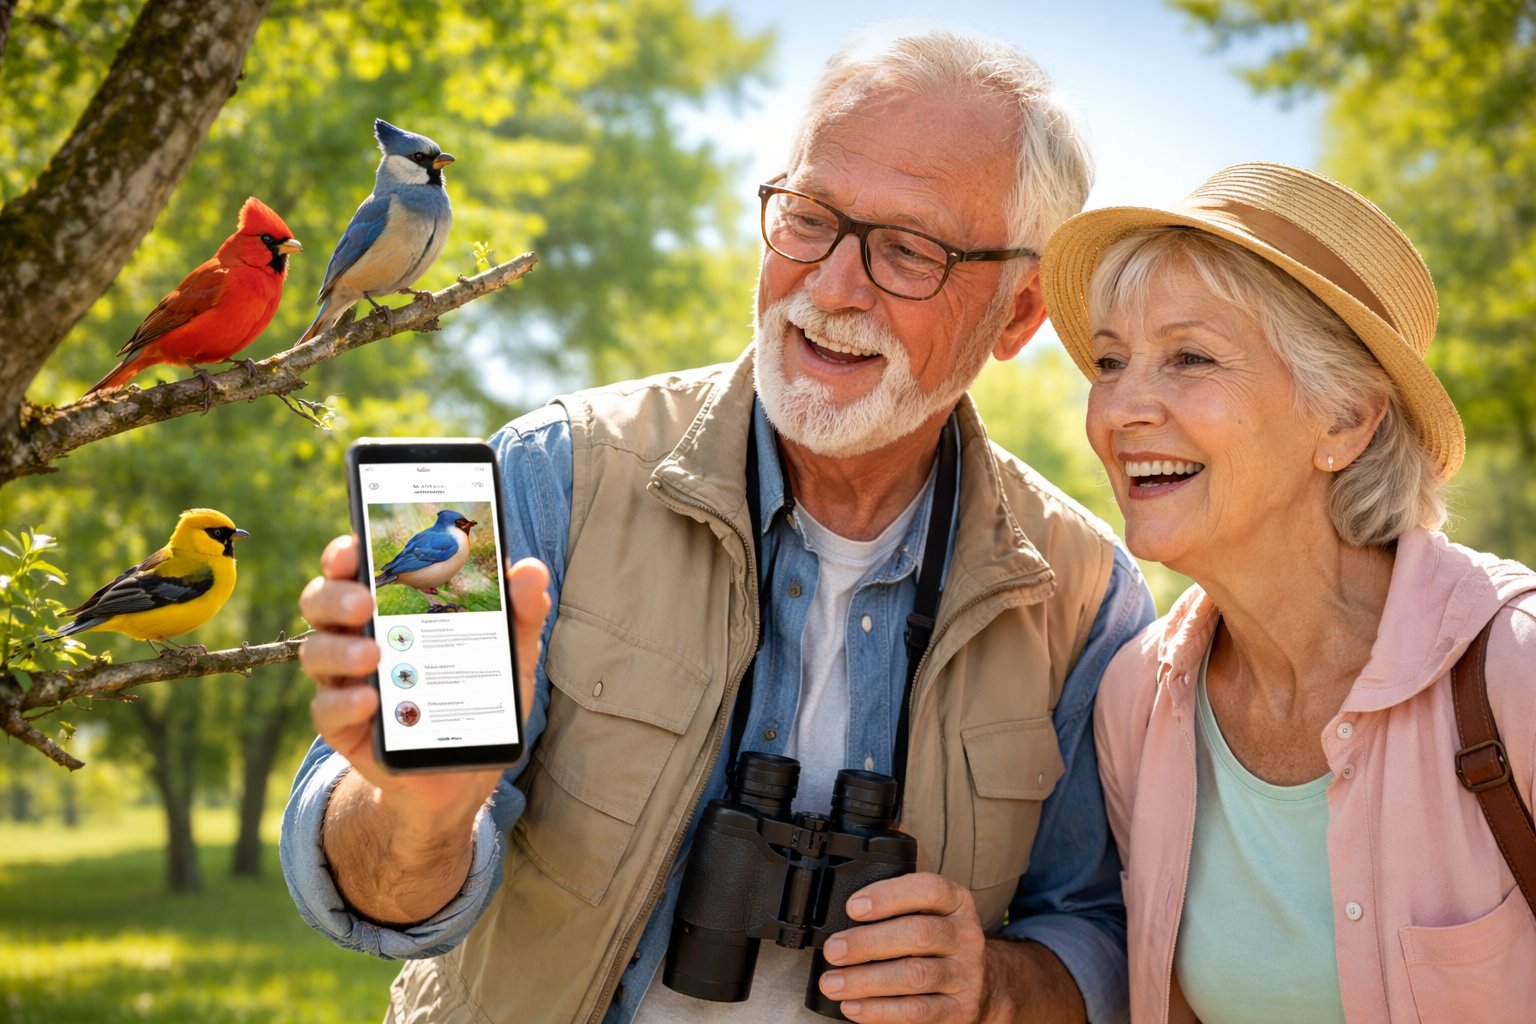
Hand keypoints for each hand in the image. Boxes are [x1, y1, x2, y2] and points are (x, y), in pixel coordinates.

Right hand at [298, 533, 549, 821]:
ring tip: (373, 654)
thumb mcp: (510, 653)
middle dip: (335, 595)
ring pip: (317, 652)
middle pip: (322, 602)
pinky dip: (345, 703)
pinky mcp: (345, 727)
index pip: (355, 569)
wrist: (466, 768)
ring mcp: (347, 682)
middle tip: (364, 601)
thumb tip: (531, 571)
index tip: (354, 547)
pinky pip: (326, 710)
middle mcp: (358, 636)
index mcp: (391, 607)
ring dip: (339, 649)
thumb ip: (521, 612)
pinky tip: (370, 701)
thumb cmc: (480, 695)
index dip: (345, 553)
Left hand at [815, 871, 986, 1022]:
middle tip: (833, 950)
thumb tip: (859, 874)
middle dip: (867, 943)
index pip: (928, 889)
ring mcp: (967, 974)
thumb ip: (899, 892)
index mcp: (957, 901)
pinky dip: (880, 1011)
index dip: (888, 896)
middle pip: (917, 934)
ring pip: (915, 976)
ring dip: (866, 980)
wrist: (976, 984)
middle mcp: (967, 935)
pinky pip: (917, 1011)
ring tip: (833, 982)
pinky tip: (853, 1006)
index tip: (852, 907)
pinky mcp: (961, 1009)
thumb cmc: (937, 940)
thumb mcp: (928, 908)